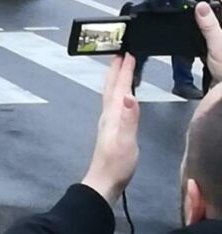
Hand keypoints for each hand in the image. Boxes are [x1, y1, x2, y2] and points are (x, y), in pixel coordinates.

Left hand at [81, 54, 139, 206]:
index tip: (128, 54)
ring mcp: (107, 121)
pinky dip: (116, 93)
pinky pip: (112, 103)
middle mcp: (107, 114)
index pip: (119, 87)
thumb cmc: (117, 162)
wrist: (104, 180)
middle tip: (120, 54)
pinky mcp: (110, 129)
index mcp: (112, 114)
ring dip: (115, 79)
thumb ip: (128, 119)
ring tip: (119, 69)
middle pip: (110, 87)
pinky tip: (119, 97)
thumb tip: (129, 95)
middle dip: (116, 69)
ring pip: (110, 93)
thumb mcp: (126, 141)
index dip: (124, 71)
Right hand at [185, 0, 221, 81]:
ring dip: (202, 12)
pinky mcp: (218, 46)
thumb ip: (210, 25)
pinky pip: (209, 29)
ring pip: (215, 17)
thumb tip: (202, 7)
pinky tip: (191, 26)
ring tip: (187, 9)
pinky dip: (200, 25)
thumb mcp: (219, 47)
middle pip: (221, 6)